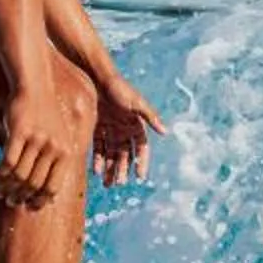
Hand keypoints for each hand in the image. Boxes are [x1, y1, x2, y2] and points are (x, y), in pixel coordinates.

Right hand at [0, 78, 94, 210]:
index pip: (53, 187)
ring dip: (7, 186)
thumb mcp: (55, 137)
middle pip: (34, 183)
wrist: (35, 84)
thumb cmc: (44, 114)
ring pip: (20, 174)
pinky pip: (9, 161)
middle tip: (9, 200)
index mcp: (66, 152)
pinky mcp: (20, 131)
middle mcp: (54, 147)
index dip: (39, 201)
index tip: (28, 207)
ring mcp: (37, 139)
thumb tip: (46, 192)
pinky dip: (0, 173)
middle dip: (20, 196)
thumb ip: (53, 161)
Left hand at [91, 70, 164, 184]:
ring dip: (111, 168)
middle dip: (123, 169)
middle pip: (126, 154)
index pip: (142, 149)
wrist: (98, 78)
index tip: (140, 177)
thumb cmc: (120, 89)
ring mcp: (111, 130)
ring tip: (108, 184)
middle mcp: (125, 129)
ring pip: (112, 154)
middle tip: (119, 184)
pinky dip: (98, 159)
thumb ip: (151, 117)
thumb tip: (166, 132)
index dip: (142, 162)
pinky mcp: (98, 128)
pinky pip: (99, 147)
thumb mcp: (137, 103)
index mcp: (137, 125)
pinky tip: (96, 171)